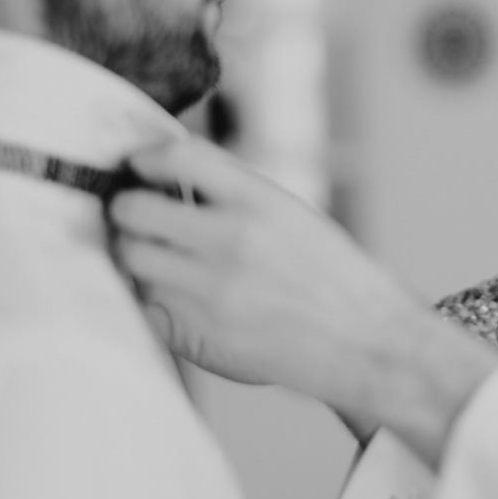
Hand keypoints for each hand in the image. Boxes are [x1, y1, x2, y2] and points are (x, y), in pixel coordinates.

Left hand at [107, 137, 497, 460]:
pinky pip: (146, 305)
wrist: (368, 342)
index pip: (175, 156)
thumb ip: (232, 196)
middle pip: (134, 211)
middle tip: (137, 217)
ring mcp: (210, 291)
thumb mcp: (291, 214)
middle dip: (129, 211)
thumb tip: (166, 180)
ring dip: (138, 257)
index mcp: (258, 200)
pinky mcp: (199, 335)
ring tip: (160, 259)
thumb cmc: (334, 277)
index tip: (139, 166)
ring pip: (132, 261)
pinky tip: (176, 295)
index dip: (145, 158)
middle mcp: (229, 240)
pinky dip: (152, 297)